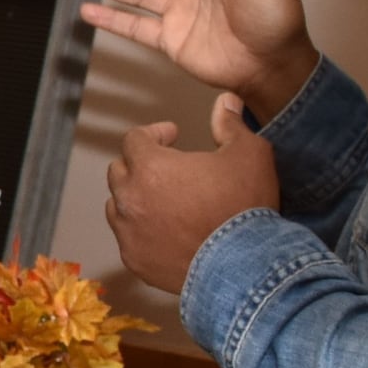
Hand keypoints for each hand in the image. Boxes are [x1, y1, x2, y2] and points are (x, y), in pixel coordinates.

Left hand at [107, 94, 281, 292]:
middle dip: (140, 163)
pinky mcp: (134, 260)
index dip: (154, 133)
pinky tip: (163, 231)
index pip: (134, 139)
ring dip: (135, 197)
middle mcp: (130, 198)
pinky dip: (140, 230)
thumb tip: (225, 101)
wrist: (243, 266)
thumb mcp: (249, 154)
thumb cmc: (244, 206)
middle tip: (166, 167)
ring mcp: (128, 232)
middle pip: (120, 170)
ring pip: (118, 205)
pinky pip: (127, 238)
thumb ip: (231, 124)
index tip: (172, 136)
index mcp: (150, 167)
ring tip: (161, 199)